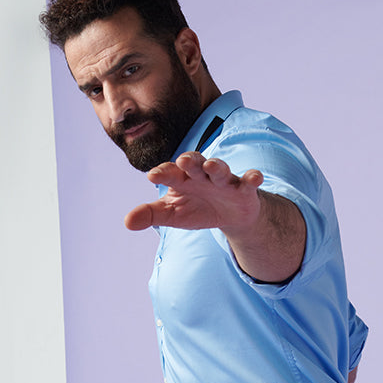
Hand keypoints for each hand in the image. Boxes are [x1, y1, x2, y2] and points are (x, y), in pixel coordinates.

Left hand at [125, 150, 305, 283]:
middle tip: (183, 160)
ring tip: (212, 166)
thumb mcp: (172, 214)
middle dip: (191, 161)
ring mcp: (224, 181)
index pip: (171, 172)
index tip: (152, 176)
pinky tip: (255, 177)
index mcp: (182, 178)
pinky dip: (252, 178)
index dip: (163, 173)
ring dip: (217, 166)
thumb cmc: (195, 208)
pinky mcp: (243, 189)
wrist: (229, 215)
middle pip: (196, 164)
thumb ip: (150, 215)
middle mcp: (203, 175)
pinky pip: (248, 182)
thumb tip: (127, 222)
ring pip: (220, 170)